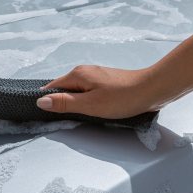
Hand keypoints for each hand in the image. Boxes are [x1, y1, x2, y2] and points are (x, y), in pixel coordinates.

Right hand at [37, 65, 163, 118]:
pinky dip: (87, 102)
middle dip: (61, 103)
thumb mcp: (90, 104)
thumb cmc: (122, 98)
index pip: (52, 88)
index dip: (46, 101)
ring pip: (78, 91)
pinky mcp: (108, 83)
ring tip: (78, 117)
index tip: (42, 116)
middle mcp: (85, 72)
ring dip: (75, 103)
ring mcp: (97, 76)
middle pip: (64, 89)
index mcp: (77, 75)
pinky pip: (89, 92)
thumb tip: (40, 101)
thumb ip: (65, 103)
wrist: (152, 89)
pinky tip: (93, 111)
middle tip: (61, 120)